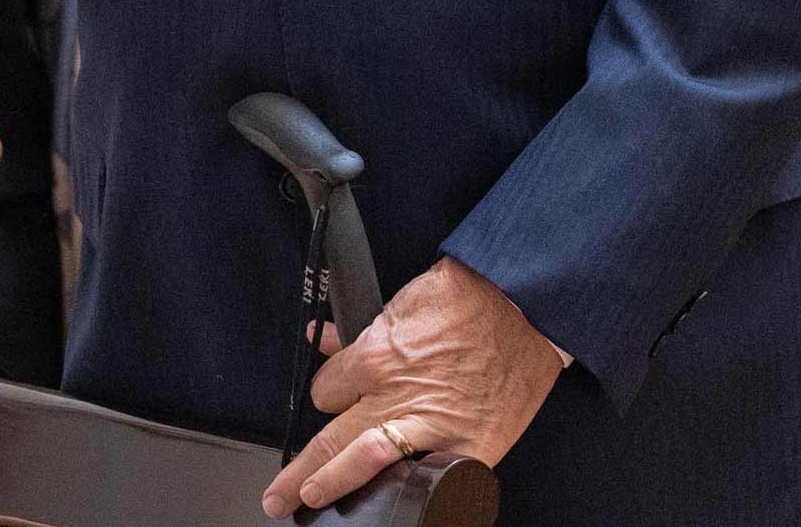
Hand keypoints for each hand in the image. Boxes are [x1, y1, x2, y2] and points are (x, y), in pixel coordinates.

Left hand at [261, 256, 564, 517]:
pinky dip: (411, 487)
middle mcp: (395, 396)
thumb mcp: (398, 302)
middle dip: (300, 471)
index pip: (327, 391)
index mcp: (375, 357)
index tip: (331, 401)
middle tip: (277, 496)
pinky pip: (429, 478)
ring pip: (366, 462)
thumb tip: (324, 341)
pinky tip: (394, 499)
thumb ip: (358, 331)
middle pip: (330, 440)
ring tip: (310, 501)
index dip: (326, 394)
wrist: (524, 307)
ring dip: (334, 483)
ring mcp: (430, 426)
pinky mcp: (467, 447)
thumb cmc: (465, 299)